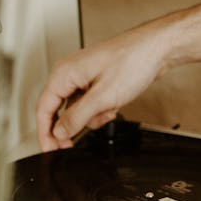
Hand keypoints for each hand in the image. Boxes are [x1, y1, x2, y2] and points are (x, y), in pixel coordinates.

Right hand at [36, 21, 167, 149]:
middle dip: (72, 127)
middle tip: (74, 145)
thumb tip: (59, 132)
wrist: (156, 49)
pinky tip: (114, 106)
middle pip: (58, 110)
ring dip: (92, 117)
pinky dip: (101, 110)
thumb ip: (77, 117)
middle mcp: (70, 74)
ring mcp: (83, 77)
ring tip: (109, 111)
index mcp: (64, 74)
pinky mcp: (97, 81)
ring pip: (77, 109)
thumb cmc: (133, 61)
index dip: (45, 134)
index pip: (43, 110)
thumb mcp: (102, 97)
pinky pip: (91, 104)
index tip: (50, 151)